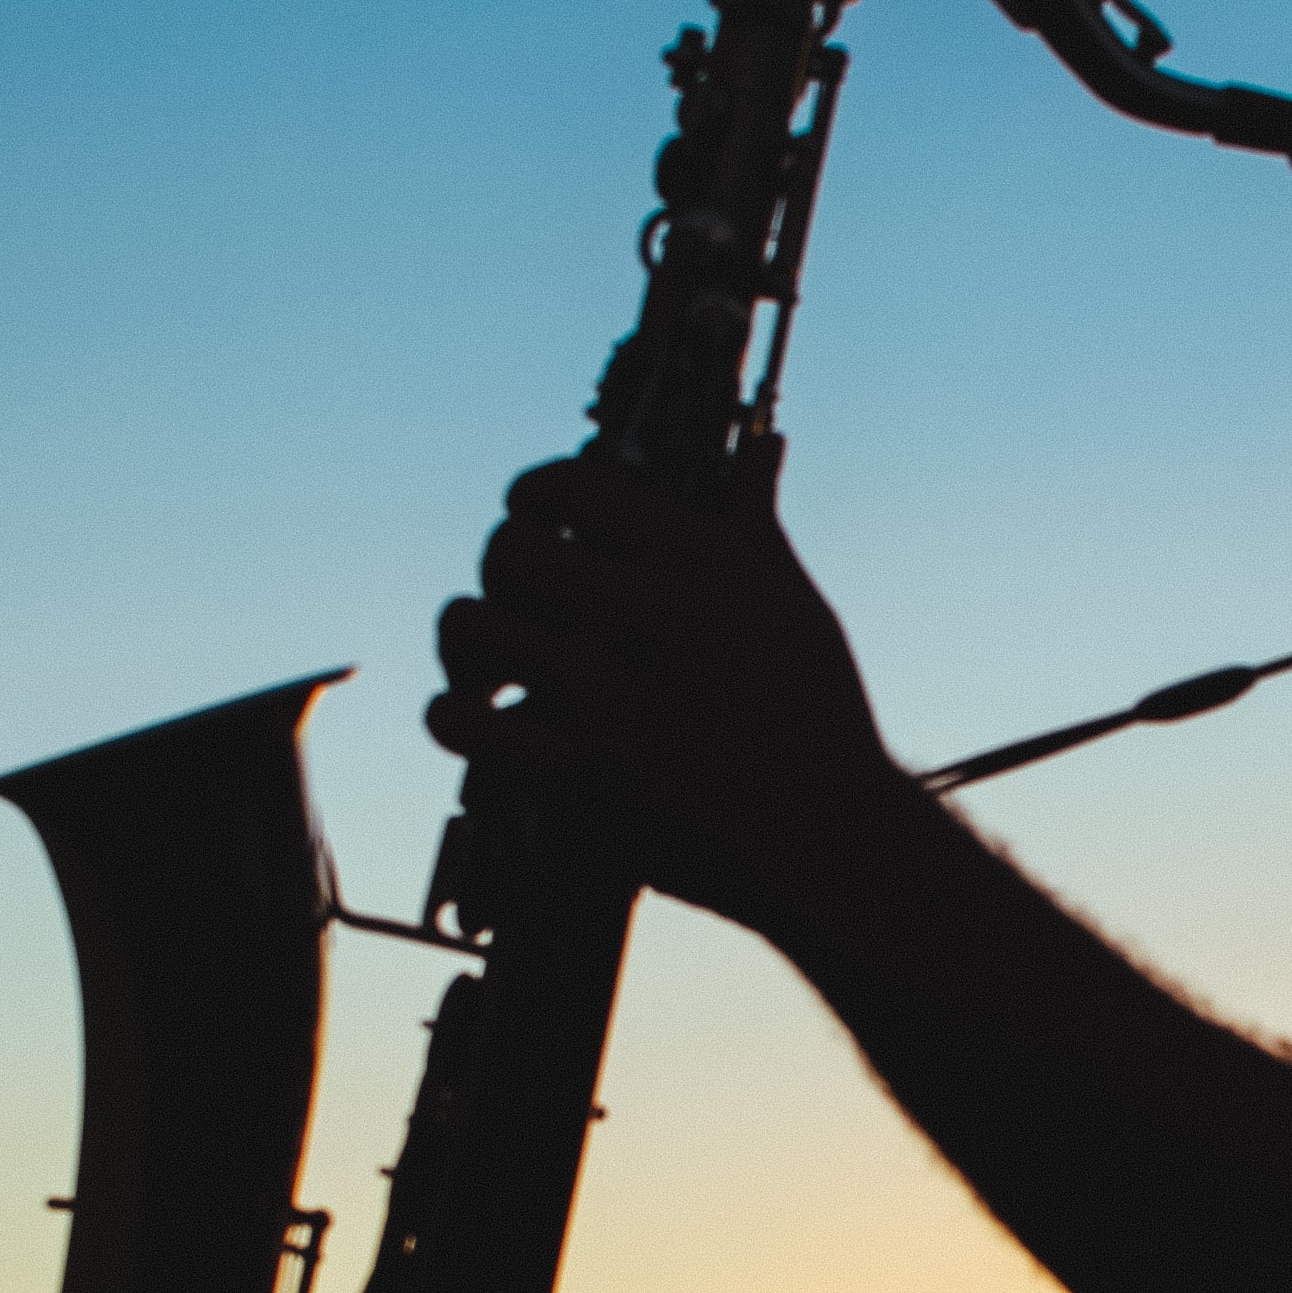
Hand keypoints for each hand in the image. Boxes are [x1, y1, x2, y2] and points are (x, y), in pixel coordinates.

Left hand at [430, 450, 922, 933]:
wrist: (838, 844)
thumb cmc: (821, 722)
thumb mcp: (798, 606)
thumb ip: (757, 523)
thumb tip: (763, 448)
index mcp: (705, 564)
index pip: (576, 486)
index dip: (533, 494)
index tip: (530, 517)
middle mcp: (655, 616)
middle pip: (511, 549)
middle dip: (498, 568)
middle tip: (513, 598)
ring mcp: (612, 696)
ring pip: (474, 627)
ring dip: (466, 642)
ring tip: (486, 662)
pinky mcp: (582, 771)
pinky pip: (466, 721)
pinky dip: (453, 715)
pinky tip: (475, 718)